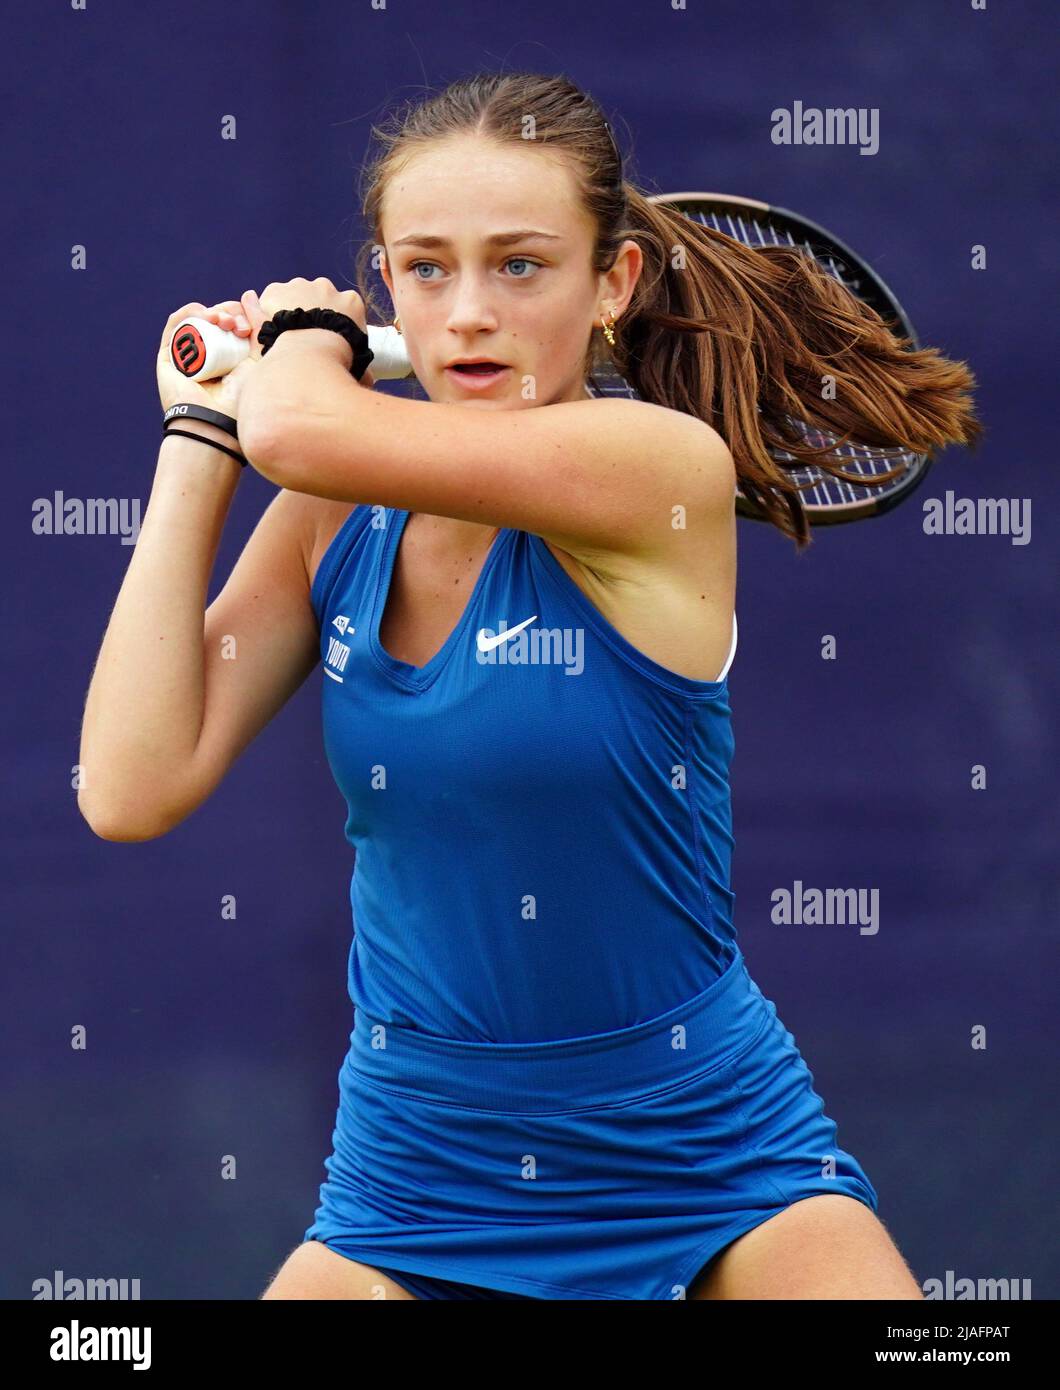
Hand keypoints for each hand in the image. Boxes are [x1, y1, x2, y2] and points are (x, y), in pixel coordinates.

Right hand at [156, 299, 258, 415]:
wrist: (217, 424)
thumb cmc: (242, 402)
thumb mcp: (258, 360)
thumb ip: (259, 328)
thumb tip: (249, 294)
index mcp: (232, 358)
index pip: (235, 324)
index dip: (242, 317)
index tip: (249, 329)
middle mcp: (210, 356)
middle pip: (217, 320)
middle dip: (229, 314)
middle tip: (238, 327)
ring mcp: (188, 356)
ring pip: (198, 321)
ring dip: (212, 313)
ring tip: (222, 321)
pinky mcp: (169, 356)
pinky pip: (175, 326)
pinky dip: (188, 313)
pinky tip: (202, 313)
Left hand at [239, 278, 375, 387]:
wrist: (311, 355)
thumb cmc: (338, 363)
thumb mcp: (358, 364)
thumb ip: (362, 365)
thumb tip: (370, 380)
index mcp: (352, 301)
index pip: (342, 308)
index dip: (332, 325)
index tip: (326, 339)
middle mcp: (326, 286)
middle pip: (316, 297)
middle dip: (310, 314)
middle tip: (305, 340)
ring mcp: (300, 285)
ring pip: (292, 296)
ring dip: (289, 312)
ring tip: (285, 338)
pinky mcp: (276, 290)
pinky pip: (269, 300)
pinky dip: (267, 312)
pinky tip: (270, 331)